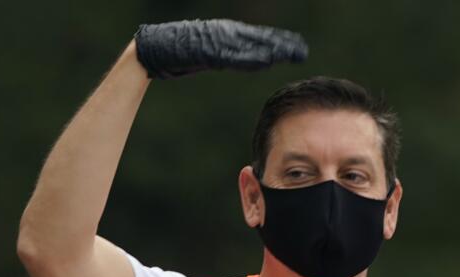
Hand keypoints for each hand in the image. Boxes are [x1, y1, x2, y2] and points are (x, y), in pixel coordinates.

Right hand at [134, 19, 307, 79]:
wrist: (156, 47)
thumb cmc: (183, 51)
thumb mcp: (214, 53)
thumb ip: (234, 55)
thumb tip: (255, 61)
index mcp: (229, 33)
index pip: (260, 37)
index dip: (280, 40)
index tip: (299, 46)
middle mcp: (227, 33)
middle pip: (260, 39)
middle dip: (282, 45)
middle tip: (303, 52)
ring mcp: (218, 40)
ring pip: (250, 46)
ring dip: (271, 51)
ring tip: (290, 55)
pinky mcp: (209, 50)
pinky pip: (233, 56)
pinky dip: (250, 58)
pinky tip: (265, 61)